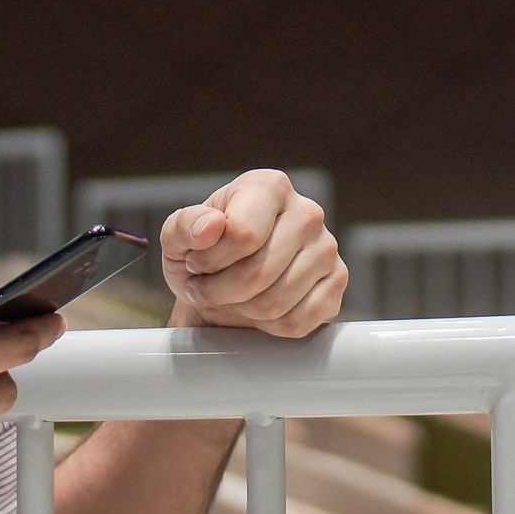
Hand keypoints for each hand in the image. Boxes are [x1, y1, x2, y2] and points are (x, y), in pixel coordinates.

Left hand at [159, 170, 345, 337]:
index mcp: (268, 186)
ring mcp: (327, 248)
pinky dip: (267, 327)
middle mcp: (306, 211)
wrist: (220, 288)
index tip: (196, 262)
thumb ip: (184, 226)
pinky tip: (255, 312)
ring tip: (227, 298)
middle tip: (205, 288)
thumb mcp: (177, 239)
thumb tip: (211, 225)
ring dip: (240, 310)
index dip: (210, 260)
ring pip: (276, 302)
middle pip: (259, 272)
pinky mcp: (336, 283)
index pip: (243, 233)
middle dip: (220, 291)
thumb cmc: (200, 256)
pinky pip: (298, 322)